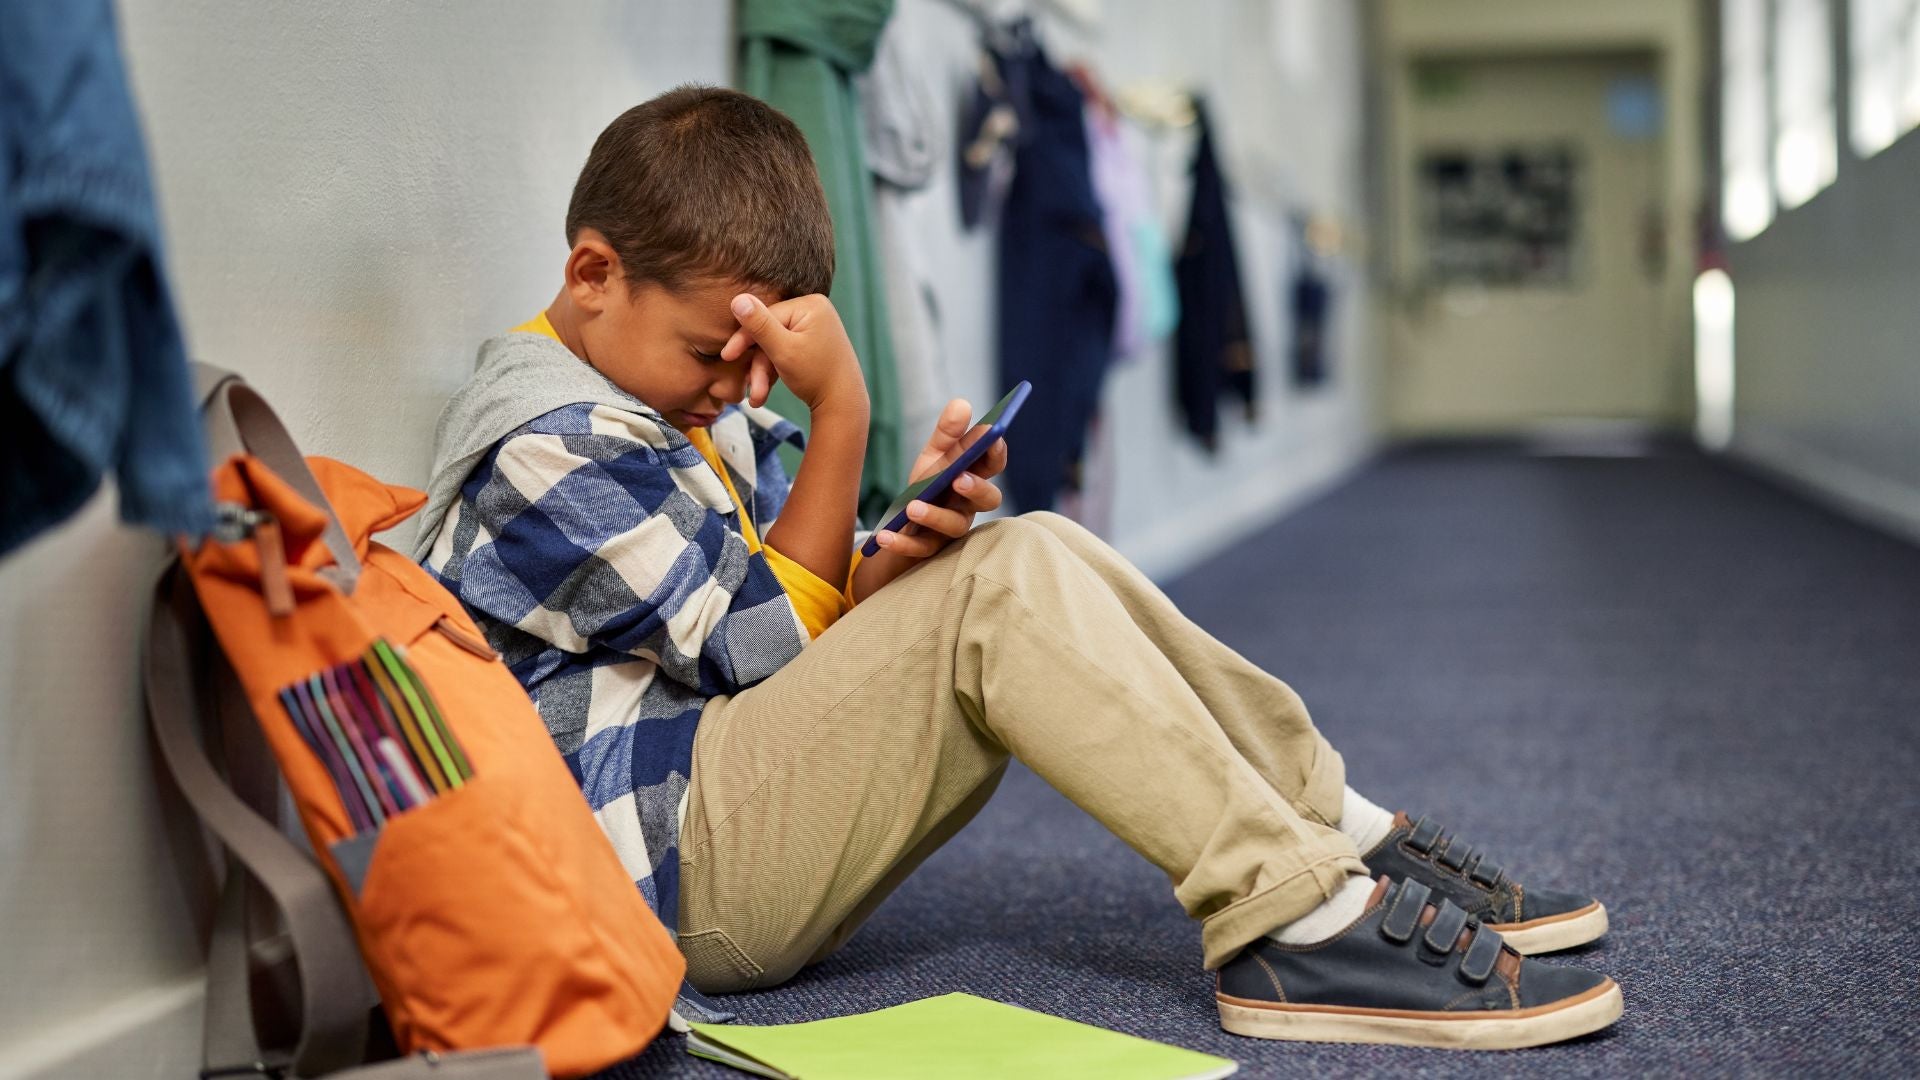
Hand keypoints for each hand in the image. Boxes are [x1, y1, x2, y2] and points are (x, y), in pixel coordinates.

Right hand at [722, 293, 867, 415]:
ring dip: (764, 373)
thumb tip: (737, 299)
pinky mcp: (813, 343)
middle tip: (750, 389)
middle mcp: (814, 310)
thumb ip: (759, 325)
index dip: (745, 338)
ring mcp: (815, 327)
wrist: (843, 405)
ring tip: (758, 398)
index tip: (727, 356)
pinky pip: (786, 351)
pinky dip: (775, 370)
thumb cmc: (816, 376)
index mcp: (810, 304)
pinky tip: (765, 391)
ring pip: (776, 346)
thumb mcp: (782, 350)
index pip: (766, 316)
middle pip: (770, 333)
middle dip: (758, 364)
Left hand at [872, 398, 1006, 557]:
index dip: (996, 451)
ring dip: (935, 516)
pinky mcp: (928, 547)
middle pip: (988, 499)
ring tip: (913, 506)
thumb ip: (948, 433)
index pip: (994, 463)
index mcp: (974, 475)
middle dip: (977, 488)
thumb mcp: (935, 455)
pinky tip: (883, 535)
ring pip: (954, 526)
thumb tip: (962, 403)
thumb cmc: (928, 484)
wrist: (904, 523)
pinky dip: (902, 543)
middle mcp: (969, 504)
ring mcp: (951, 528)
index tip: (992, 433)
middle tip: (960, 477)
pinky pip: (920, 549)